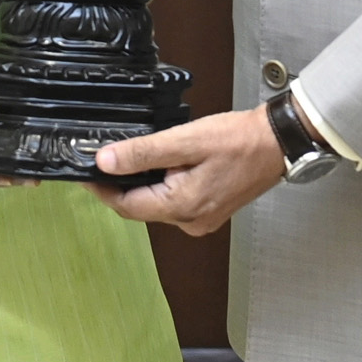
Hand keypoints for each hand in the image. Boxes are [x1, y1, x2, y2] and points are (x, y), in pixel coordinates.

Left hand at [90, 106, 281, 234]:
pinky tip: (160, 163)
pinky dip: (160, 184)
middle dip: (119, 184)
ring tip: (131, 155)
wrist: (277, 143)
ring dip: (141, 183)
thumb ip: (143, 152)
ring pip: (156, 204)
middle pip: (140, 206)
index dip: (101, 188)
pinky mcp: (208, 210)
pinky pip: (173, 201)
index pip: (126, 206)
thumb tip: (104, 161)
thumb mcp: (185, 140)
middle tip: (104, 157)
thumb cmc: (237, 140)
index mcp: (182, 207)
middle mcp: (190, 221)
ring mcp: (200, 219)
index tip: (85, 170)